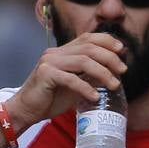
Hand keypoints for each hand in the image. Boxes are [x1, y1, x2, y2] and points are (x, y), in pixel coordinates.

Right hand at [3, 33, 126, 128]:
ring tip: (115, 85)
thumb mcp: (74, 84)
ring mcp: (50, 62)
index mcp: (63, 51)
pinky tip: (95, 97)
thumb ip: (89, 75)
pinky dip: (86, 88)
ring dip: (103, 73)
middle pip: (89, 48)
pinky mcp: (45, 75)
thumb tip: (113, 72)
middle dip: (110, 57)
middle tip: (123, 70)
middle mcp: (56, 52)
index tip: (122, 50)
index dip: (107, 40)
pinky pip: (71, 79)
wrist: (26, 110)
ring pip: (83, 61)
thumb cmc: (50, 98)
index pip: (88, 37)